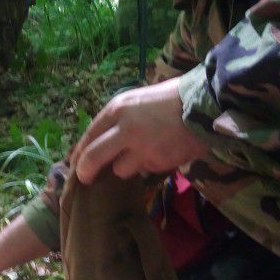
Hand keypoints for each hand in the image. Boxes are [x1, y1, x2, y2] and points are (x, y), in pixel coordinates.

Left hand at [69, 78, 207, 184]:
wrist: (203, 105)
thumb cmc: (167, 100)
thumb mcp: (135, 101)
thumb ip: (117, 121)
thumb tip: (100, 143)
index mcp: (116, 109)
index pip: (89, 136)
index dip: (79, 153)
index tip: (76, 164)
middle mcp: (124, 128)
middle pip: (94, 157)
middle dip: (86, 171)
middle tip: (85, 179)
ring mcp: (141, 147)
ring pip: (120, 169)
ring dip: (128, 166)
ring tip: (145, 152)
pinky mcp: (157, 162)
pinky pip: (145, 170)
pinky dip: (150, 165)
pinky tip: (162, 151)